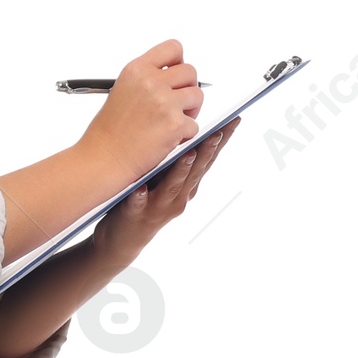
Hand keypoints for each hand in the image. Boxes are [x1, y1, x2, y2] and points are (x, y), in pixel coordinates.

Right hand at [81, 39, 202, 190]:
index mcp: (137, 69)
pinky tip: (167, 140)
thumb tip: (173, 77)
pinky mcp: (174, 124)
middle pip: (190, 72)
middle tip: (177, 106)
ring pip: (197, 96)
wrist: (102, 159)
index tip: (176, 77)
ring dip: (190, 111)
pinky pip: (194, 125)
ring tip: (173, 123)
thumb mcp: (122, 90)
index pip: (173, 48)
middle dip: (187, 89)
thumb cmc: (109, 132)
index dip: (179, 63)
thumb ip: (147, 79)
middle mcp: (151, 82)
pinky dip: (184, 135)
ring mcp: (164, 102)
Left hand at [89, 120, 239, 271]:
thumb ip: (175, 158)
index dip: (222, 140)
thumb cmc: (144, 200)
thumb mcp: (165, 177)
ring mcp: (160, 207)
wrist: (123, 238)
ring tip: (187, 154)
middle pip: (196, 171)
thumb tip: (186, 126)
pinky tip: (140, 188)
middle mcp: (179, 196)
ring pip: (173, 186)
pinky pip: (139, 204)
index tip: (235, 119)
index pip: (208, 159)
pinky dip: (141, 197)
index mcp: (187, 185)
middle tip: (216, 132)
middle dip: (207, 151)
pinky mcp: (137, 215)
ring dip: (181, 171)